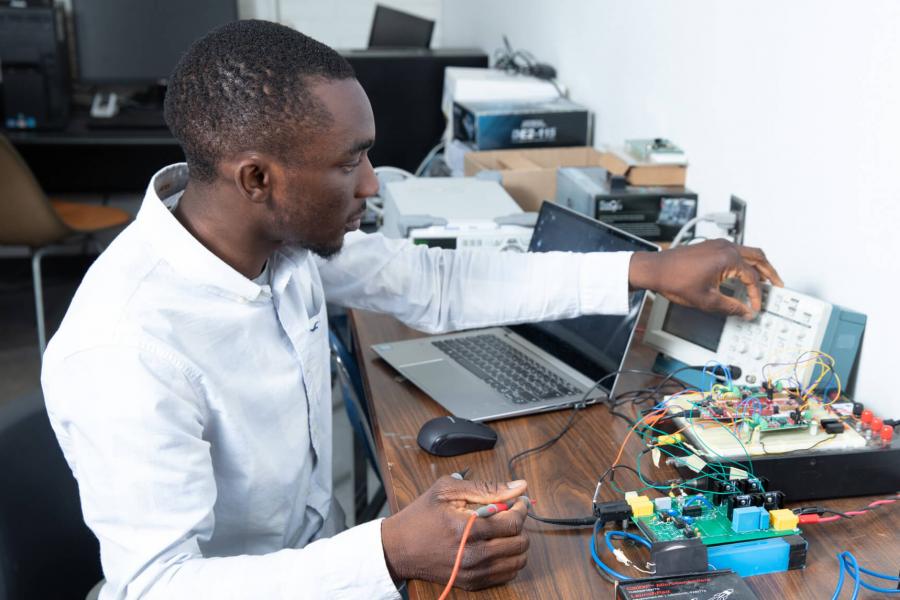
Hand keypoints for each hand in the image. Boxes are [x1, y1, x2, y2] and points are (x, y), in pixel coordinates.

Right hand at [381, 477, 528, 590]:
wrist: (399, 548)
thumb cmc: (422, 515)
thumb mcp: (447, 490)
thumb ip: (485, 487)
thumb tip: (519, 486)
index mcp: (465, 528)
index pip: (512, 523)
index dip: (521, 509)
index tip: (519, 501)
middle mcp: (472, 555)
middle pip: (519, 543)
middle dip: (520, 525)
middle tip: (509, 514)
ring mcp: (473, 572)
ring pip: (517, 561)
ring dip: (516, 543)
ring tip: (503, 531)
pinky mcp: (472, 583)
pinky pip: (507, 575)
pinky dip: (508, 559)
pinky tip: (496, 546)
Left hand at [629, 239, 783, 318]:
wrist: (655, 269)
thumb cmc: (674, 280)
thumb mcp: (706, 300)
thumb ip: (730, 307)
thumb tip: (745, 312)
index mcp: (728, 259)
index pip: (753, 278)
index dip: (757, 296)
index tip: (755, 307)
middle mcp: (726, 247)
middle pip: (758, 258)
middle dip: (770, 272)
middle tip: (778, 285)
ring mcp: (718, 244)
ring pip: (748, 252)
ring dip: (759, 265)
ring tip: (765, 278)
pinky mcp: (711, 245)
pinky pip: (736, 251)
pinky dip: (745, 261)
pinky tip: (743, 271)